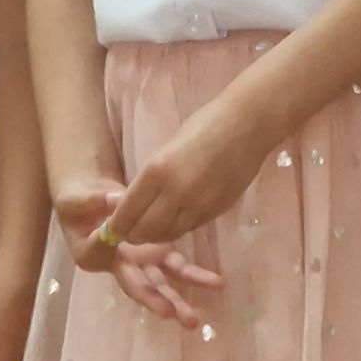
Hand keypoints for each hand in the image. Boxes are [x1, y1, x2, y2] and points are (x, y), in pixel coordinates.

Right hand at [56, 172, 224, 324]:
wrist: (95, 202)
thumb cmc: (80, 202)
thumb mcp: (78, 199)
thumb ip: (95, 200)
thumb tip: (115, 199)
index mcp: (91, 255)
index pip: (99, 254)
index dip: (106, 249)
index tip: (113, 238)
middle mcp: (117, 266)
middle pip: (136, 285)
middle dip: (153, 300)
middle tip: (169, 314)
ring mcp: (140, 262)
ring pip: (161, 282)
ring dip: (178, 300)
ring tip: (194, 319)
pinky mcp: (158, 253)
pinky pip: (177, 267)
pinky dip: (195, 275)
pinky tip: (215, 283)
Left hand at [101, 91, 273, 248]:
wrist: (248, 125)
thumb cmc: (205, 124)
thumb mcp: (167, 148)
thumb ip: (152, 177)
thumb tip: (137, 200)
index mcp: (157, 172)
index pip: (127, 213)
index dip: (116, 226)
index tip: (111, 228)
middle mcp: (175, 194)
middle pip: (144, 231)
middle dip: (133, 235)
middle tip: (130, 232)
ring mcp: (198, 205)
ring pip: (168, 235)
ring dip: (157, 235)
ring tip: (153, 228)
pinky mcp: (217, 211)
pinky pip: (189, 228)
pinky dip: (178, 228)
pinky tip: (177, 217)